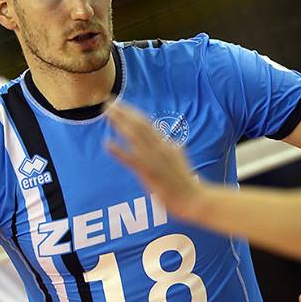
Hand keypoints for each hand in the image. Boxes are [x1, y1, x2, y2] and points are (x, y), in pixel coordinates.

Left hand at [105, 100, 205, 221]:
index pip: (147, 124)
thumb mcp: (181, 160)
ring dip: (119, 122)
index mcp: (165, 144)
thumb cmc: (186, 182)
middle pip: (139, 124)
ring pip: (135, 135)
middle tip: (108, 102)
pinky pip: (131, 159)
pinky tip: (107, 144)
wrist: (194, 198)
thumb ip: (176, 150)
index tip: (120, 105)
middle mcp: (159, 147)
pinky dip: (119, 151)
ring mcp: (154, 159)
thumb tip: (175, 143)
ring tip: (106, 113)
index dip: (132, 113)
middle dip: (123, 112)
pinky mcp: (149, 173)